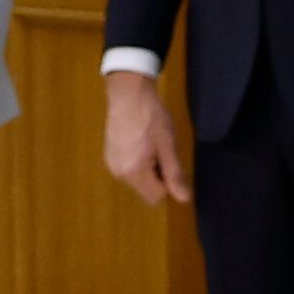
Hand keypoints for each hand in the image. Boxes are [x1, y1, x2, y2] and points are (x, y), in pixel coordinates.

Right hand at [104, 70, 191, 207]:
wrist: (129, 94)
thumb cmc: (151, 118)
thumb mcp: (168, 146)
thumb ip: (175, 175)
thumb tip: (184, 200)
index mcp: (134, 172)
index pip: (156, 196)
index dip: (168, 183)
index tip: (169, 160)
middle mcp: (119, 173)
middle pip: (146, 190)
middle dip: (158, 176)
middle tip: (160, 150)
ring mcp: (112, 164)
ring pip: (138, 180)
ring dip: (148, 169)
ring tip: (149, 144)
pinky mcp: (109, 156)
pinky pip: (129, 169)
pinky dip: (138, 162)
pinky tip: (139, 142)